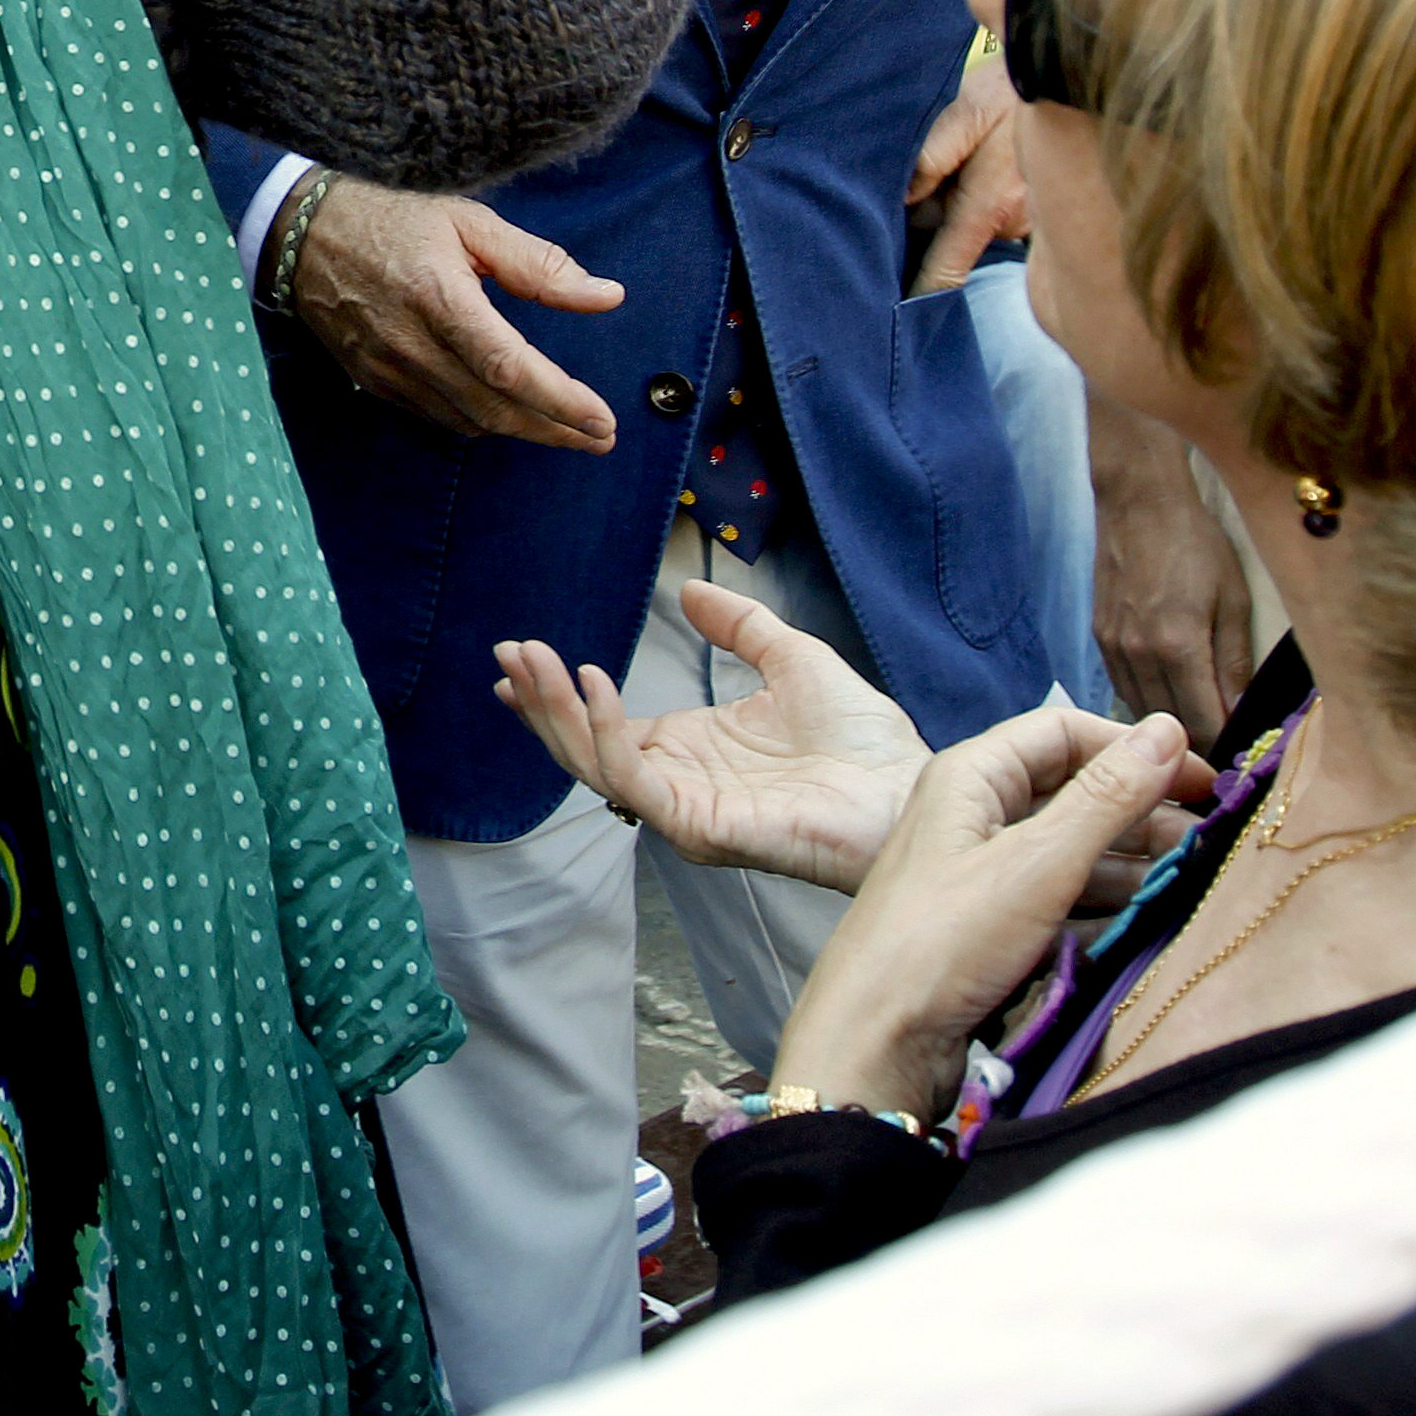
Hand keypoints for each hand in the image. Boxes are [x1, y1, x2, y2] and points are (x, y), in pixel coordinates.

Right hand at [288, 175, 623, 450]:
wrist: (304, 237)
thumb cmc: (394, 222)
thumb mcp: (470, 223)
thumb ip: (539, 264)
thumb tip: (607, 296)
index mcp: (439, 297)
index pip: (508, 366)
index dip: (560, 400)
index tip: (602, 419)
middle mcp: (412, 343)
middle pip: (495, 407)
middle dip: (555, 430)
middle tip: (601, 437)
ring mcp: (389, 370)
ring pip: (470, 421)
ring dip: (523, 431)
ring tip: (568, 431)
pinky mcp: (375, 382)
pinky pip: (440, 417)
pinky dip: (483, 422)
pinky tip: (510, 414)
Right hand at [495, 580, 930, 890]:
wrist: (906, 784)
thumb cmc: (863, 741)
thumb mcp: (792, 658)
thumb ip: (739, 626)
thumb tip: (688, 590)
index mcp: (691, 751)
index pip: (602, 727)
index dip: (558, 694)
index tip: (521, 655)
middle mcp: (678, 783)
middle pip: (584, 747)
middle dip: (541, 701)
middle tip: (509, 651)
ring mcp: (685, 808)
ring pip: (594, 766)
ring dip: (557, 713)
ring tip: (536, 661)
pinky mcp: (701, 825)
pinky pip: (636, 782)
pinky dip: (608, 733)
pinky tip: (596, 684)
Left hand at [769, 711, 1206, 1121]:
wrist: (875, 1045)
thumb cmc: (943, 942)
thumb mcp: (1037, 862)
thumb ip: (1106, 797)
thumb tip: (1167, 731)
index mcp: (970, 777)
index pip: (1064, 732)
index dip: (1135, 748)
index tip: (1201, 779)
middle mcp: (971, 816)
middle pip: (1070, 791)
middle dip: (1139, 808)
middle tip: (1206, 837)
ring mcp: (978, 875)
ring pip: (1068, 849)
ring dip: (1128, 860)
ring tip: (1190, 877)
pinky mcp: (987, 930)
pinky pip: (1056, 900)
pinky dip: (1101, 904)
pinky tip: (1146, 919)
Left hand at [905, 56, 1023, 292]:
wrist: (1067, 72)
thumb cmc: (1011, 89)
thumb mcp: (966, 111)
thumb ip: (934, 156)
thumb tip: (903, 198)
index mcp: (990, 205)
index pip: (948, 268)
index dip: (920, 292)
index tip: (894, 313)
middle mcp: (1013, 223)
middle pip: (953, 243)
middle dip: (927, 226)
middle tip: (905, 194)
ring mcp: (1029, 220)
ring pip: (973, 228)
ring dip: (952, 208)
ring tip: (946, 168)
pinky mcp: (1037, 210)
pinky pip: (993, 216)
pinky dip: (974, 201)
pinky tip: (971, 169)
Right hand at [1087, 395, 1250, 734]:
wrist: (1139, 499)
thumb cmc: (1197, 542)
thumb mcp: (1235, 599)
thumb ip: (1237, 663)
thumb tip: (1245, 717)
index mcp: (1178, 647)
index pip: (1203, 726)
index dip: (1225, 751)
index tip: (1243, 763)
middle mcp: (1139, 655)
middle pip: (1170, 727)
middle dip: (1199, 746)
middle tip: (1226, 754)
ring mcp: (1113, 648)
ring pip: (1142, 712)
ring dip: (1170, 728)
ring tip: (1200, 731)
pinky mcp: (1099, 638)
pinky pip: (1124, 688)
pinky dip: (1148, 702)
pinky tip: (1169, 698)